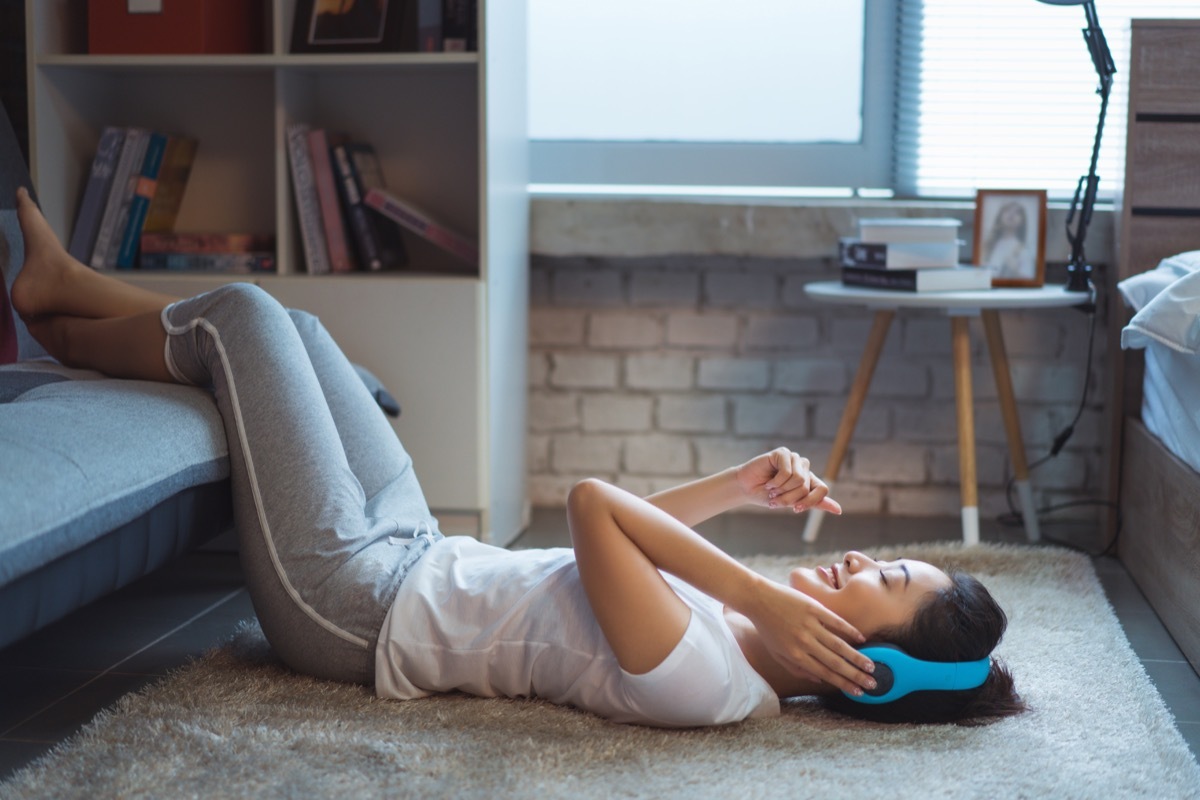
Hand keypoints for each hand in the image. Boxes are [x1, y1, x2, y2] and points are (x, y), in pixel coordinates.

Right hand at [735, 447, 841, 513]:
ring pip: (799, 479)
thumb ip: (814, 503)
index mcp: (809, 479)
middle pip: (806, 487)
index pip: (822, 489)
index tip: (795, 509)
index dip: (810, 501)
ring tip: (771, 489)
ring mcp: (794, 459)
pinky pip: (787, 472)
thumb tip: (839, 510)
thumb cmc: (767, 495)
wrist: (746, 489)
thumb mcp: (792, 503)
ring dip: (782, 490)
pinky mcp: (783, 453)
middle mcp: (803, 468)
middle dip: (789, 498)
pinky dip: (776, 482)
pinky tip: (768, 481)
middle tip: (775, 499)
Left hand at [744, 576, 875, 695]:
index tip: (858, 692)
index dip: (843, 684)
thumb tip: (819, 680)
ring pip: (839, 645)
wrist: (758, 599)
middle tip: (872, 684)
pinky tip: (862, 638)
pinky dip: (850, 630)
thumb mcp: (777, 653)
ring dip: (857, 657)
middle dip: (855, 675)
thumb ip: (797, 669)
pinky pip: (836, 622)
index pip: (824, 674)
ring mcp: (810, 625)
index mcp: (795, 656)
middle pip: (835, 663)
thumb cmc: (767, 628)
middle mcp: (804, 643)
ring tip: (871, 666)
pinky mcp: (814, 609)